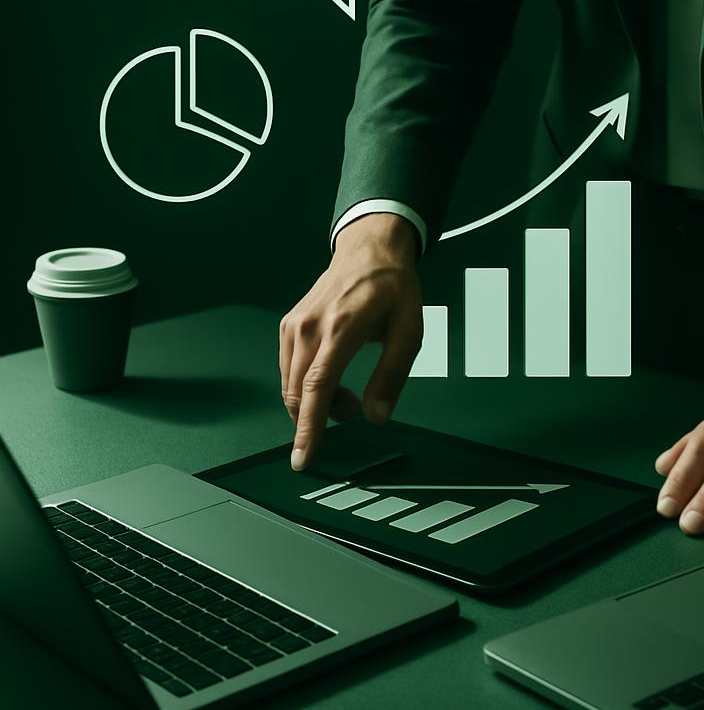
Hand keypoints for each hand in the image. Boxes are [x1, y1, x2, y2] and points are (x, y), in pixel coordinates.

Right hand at [279, 213, 421, 471]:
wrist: (369, 251)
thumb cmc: (393, 289)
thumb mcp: (409, 331)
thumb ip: (392, 375)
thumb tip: (376, 416)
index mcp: (342, 327)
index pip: (318, 387)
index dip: (310, 428)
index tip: (303, 458)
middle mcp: (310, 326)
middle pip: (299, 392)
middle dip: (319, 418)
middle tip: (353, 412)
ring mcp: (294, 325)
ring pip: (291, 385)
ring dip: (315, 403)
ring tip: (348, 395)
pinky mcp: (288, 325)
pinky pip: (289, 370)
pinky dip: (307, 387)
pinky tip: (331, 378)